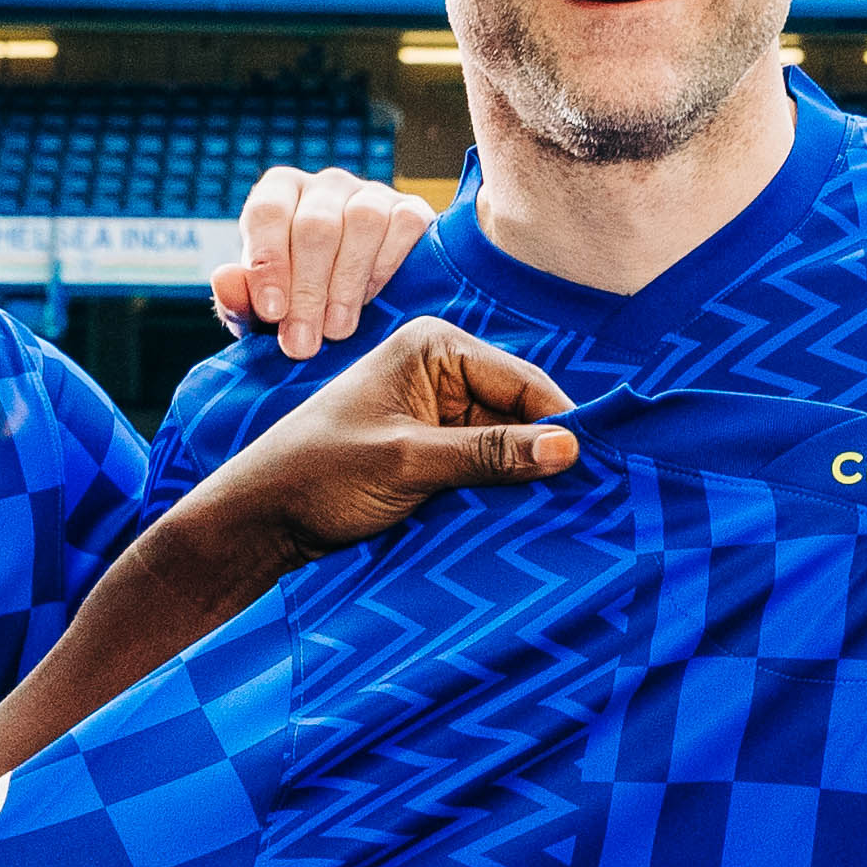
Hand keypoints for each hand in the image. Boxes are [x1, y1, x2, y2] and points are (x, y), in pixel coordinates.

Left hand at [168, 315, 581, 573]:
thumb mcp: (409, 463)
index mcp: (434, 348)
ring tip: (568, 512)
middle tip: (593, 497)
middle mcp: (442, 370)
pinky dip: (503, 490)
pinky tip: (530, 516)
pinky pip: (486, 466)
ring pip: (508, 444)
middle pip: (521, 412)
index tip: (603, 467)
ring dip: (526, 477)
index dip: (562, 424)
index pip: (523, 381)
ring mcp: (439, 412)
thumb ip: (488, 454)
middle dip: (546, 453)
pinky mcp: (435, 450)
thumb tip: (569, 449)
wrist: (263, 518)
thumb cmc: (320, 474)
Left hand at [212, 164, 440, 359]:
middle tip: (303, 343)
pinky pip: (403, 227)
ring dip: (347, 283)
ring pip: (362, 222)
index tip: (272, 312)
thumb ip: (240, 299)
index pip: (267, 212)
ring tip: (337, 330)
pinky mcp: (411, 211)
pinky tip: (373, 301)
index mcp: (280, 194)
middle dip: (308, 290)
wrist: (354, 307)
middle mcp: (325, 186)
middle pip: (315, 226)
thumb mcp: (262, 310)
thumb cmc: (298, 304)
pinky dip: (387, 267)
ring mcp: (371, 194)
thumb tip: (225, 281)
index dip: (268, 262)